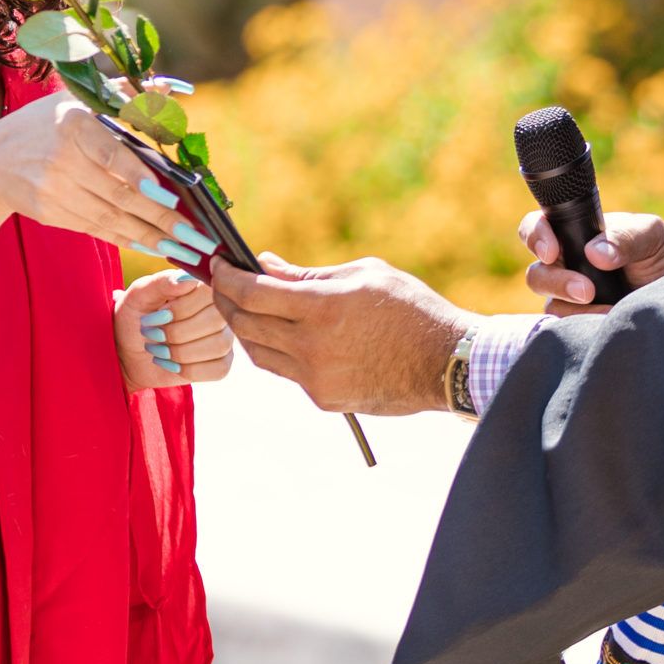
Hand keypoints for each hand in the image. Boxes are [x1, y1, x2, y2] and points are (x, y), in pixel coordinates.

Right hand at [0, 96, 216, 264]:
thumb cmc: (42, 124)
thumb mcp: (74, 101)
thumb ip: (122, 95)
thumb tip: (168, 87)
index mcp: (71, 125)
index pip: (110, 156)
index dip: (140, 178)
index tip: (170, 196)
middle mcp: (61, 160)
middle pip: (117, 194)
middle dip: (160, 218)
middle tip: (194, 235)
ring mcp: (53, 191)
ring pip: (110, 218)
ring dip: (149, 237)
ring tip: (183, 249)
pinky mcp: (50, 214)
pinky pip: (96, 229)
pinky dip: (126, 239)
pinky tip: (152, 247)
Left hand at [117, 271, 232, 391]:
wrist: (127, 352)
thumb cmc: (134, 317)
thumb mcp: (139, 295)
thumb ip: (162, 282)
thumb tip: (187, 279)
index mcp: (200, 287)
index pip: (209, 292)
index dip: (182, 308)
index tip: (157, 314)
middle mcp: (217, 309)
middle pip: (215, 321)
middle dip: (176, 332)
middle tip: (152, 333)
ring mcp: (222, 336)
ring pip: (218, 346)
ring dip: (180, 352)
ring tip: (159, 349)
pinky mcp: (220, 363)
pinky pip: (219, 369)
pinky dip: (190, 370)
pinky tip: (172, 365)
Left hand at [208, 253, 472, 415]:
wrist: (446, 363)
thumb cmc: (410, 308)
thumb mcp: (363, 275)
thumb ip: (308, 274)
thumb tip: (265, 265)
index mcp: (323, 307)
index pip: (253, 293)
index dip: (227, 278)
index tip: (217, 265)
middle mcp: (313, 346)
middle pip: (246, 325)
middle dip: (226, 302)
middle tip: (222, 285)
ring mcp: (316, 377)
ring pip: (259, 353)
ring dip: (246, 330)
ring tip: (246, 309)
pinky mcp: (324, 398)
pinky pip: (287, 373)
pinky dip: (278, 351)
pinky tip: (284, 336)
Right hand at [518, 209, 663, 316]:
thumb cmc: (661, 253)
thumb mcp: (650, 234)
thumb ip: (624, 235)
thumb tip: (594, 253)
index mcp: (573, 236)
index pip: (535, 229)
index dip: (535, 237)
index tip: (551, 252)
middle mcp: (566, 267)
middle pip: (537, 275)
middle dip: (556, 282)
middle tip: (586, 290)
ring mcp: (572, 300)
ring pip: (552, 307)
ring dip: (577, 309)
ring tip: (611, 309)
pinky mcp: (582, 326)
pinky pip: (570, 331)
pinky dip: (589, 326)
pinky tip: (612, 320)